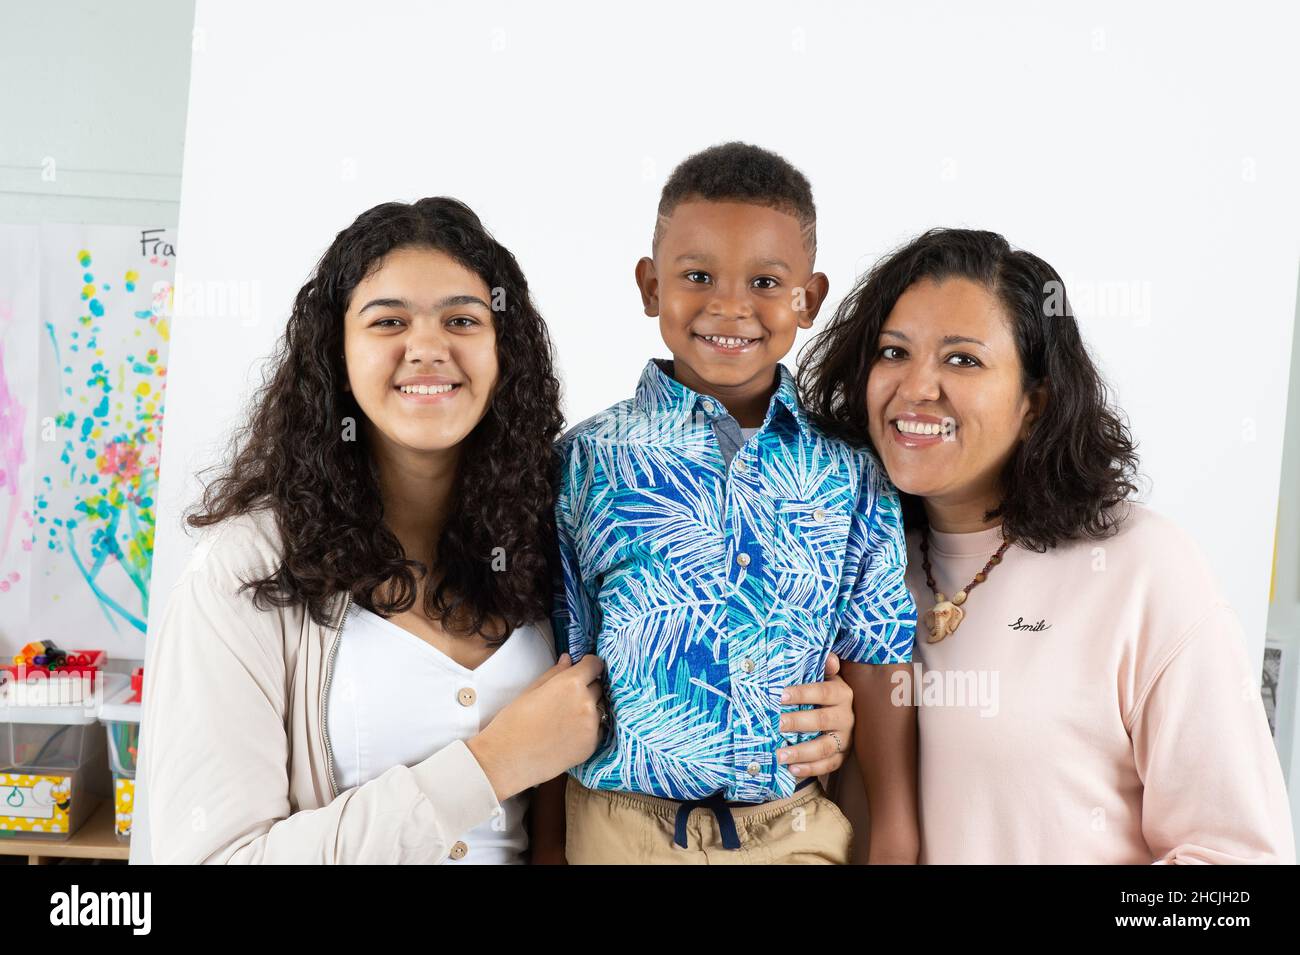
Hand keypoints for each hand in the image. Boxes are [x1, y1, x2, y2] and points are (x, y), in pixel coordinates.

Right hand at [467, 653, 604, 800]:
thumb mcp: (531, 690)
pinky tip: (568, 733)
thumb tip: (568, 659)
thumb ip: (555, 673)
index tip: (585, 667)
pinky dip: (588, 728)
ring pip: (599, 708)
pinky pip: (598, 729)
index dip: (589, 665)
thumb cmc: (513, 722)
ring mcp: (591, 726)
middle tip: (568, 697)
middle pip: (598, 686)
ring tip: (566, 717)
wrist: (507, 759)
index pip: (594, 665)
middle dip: (588, 687)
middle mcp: (586, 703)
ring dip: (589, 708)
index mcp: (571, 684)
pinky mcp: (591, 745)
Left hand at [775, 651, 854, 777]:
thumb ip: (825, 668)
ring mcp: (845, 739)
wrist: (842, 716)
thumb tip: (830, 658)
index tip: (781, 695)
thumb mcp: (826, 678)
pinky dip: (810, 769)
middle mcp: (846, 717)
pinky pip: (828, 766)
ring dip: (801, 752)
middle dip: (798, 723)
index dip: (803, 693)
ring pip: (825, 747)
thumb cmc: (824, 694)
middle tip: (777, 724)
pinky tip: (792, 770)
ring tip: (779, 755)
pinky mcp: (842, 757)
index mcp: (842, 694)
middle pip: (822, 720)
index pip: (824, 692)